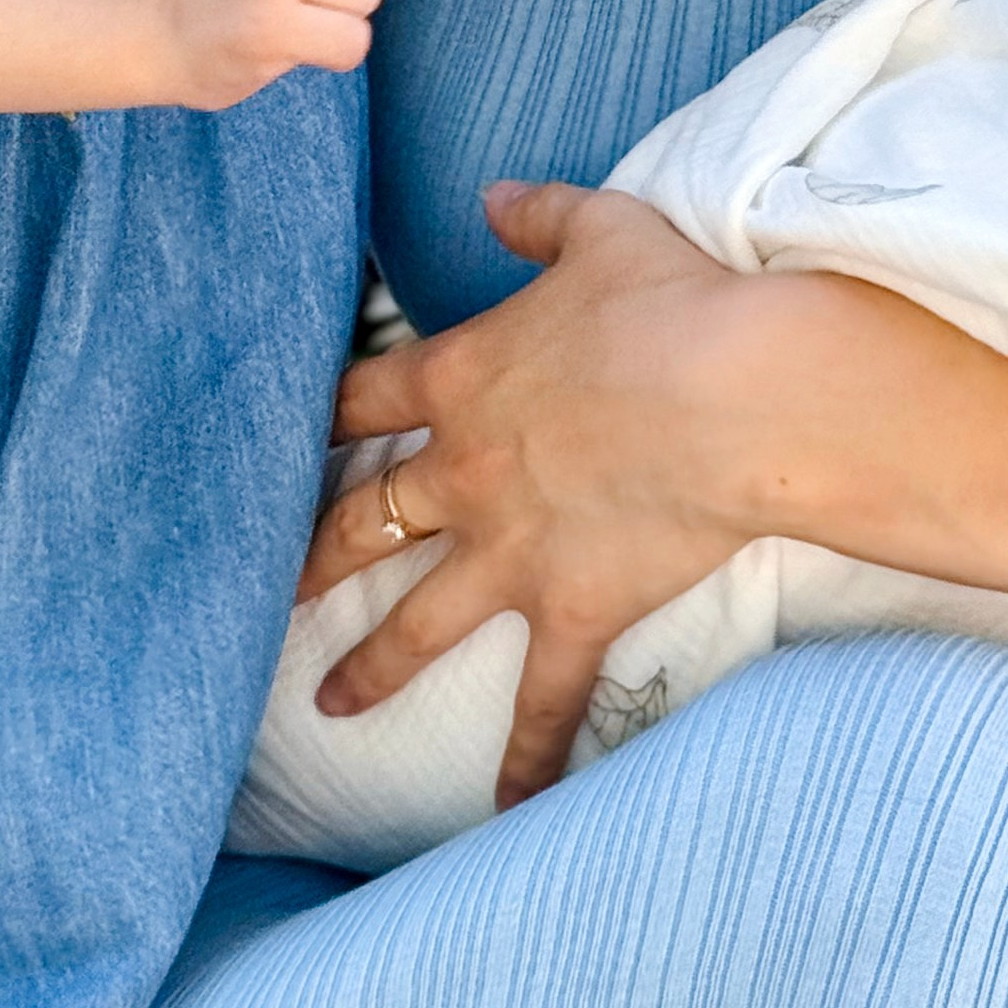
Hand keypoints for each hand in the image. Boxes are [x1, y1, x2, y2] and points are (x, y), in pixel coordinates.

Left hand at [298, 180, 760, 803]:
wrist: (738, 393)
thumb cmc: (674, 304)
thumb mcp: (602, 229)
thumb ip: (537, 214)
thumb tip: (493, 197)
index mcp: (463, 377)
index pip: (365, 396)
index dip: (323, 415)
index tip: (286, 435)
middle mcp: (467, 471)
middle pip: (368, 515)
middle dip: (317, 551)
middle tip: (270, 584)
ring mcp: (512, 549)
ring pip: (419, 617)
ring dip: (373, 663)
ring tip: (325, 703)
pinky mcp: (573, 608)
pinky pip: (543, 699)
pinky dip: (526, 758)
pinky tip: (506, 810)